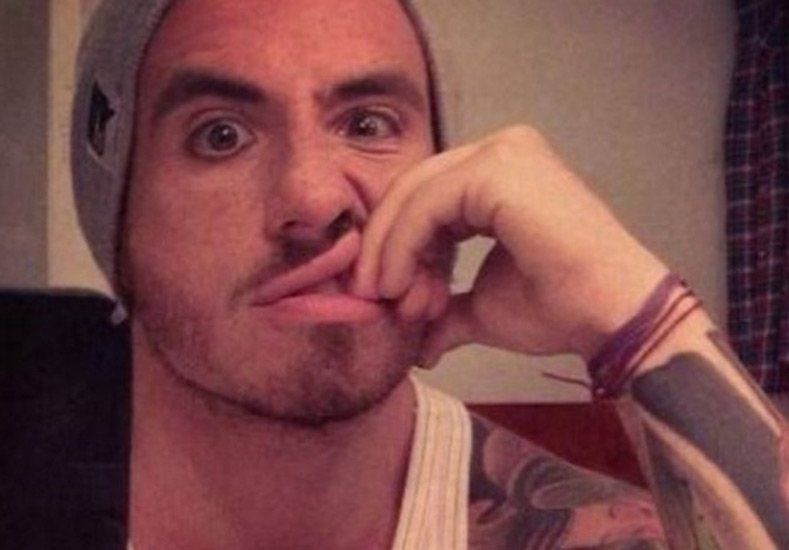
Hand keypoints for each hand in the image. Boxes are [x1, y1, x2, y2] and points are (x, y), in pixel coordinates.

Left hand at [353, 126, 667, 365]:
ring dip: (390, 251)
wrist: (612, 317)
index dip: (396, 243)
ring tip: (389, 300)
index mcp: (502, 172)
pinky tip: (399, 286)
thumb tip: (417, 342)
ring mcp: (503, 153)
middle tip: (372, 296)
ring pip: (413, 195)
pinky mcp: (498, 169)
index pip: (425, 196)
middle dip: (385, 246)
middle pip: (413, 189)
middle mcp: (502, 149)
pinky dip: (403, 246)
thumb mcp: (483, 306)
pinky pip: (425, 205)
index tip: (383, 293)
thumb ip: (443, 308)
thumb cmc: (559, 308)